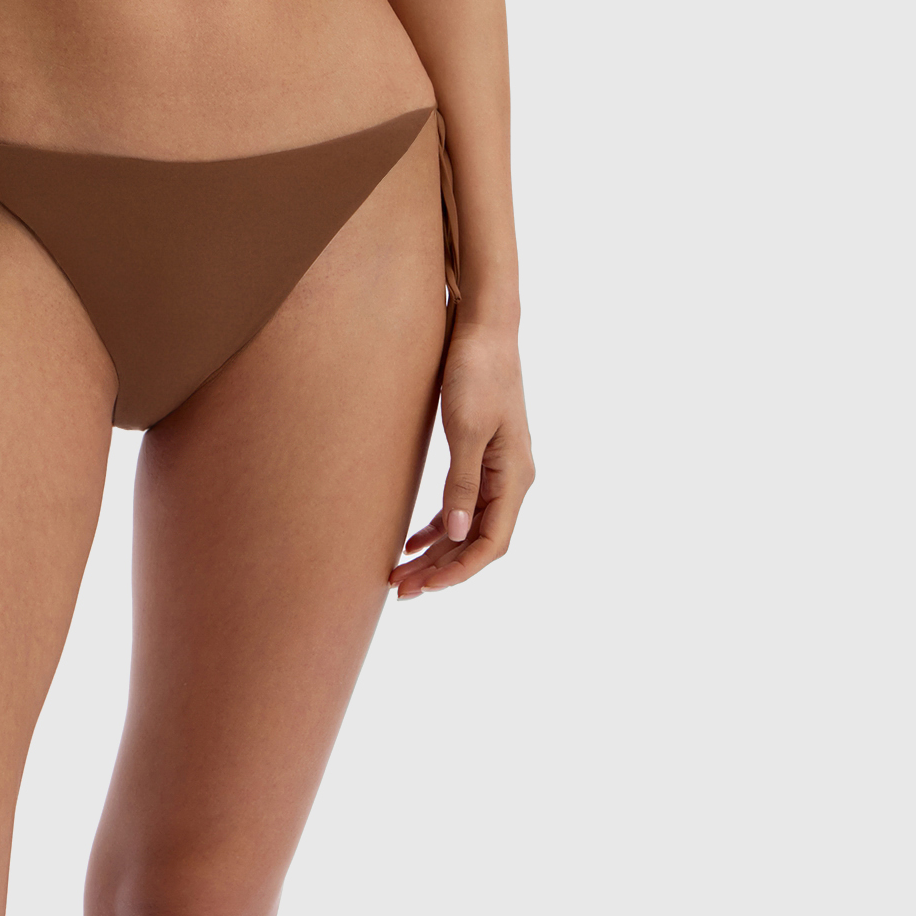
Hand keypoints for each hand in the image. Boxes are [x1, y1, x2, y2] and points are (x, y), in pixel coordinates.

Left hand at [390, 319, 533, 597]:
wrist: (483, 326)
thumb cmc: (476, 370)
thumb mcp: (465, 427)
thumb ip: (462, 483)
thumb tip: (456, 533)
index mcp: (514, 476)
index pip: (491, 543)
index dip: (458, 570)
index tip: (424, 586)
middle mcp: (511, 478)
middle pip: (477, 540)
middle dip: (441, 569)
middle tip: (401, 589)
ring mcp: (498, 468)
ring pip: (468, 525)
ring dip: (438, 551)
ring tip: (401, 572)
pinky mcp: (482, 454)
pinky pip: (463, 504)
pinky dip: (439, 525)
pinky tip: (412, 539)